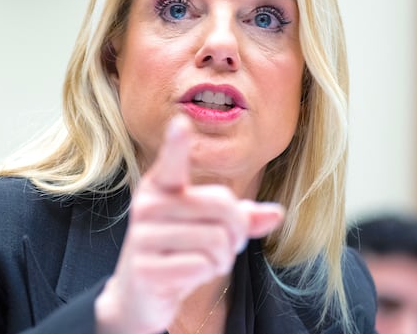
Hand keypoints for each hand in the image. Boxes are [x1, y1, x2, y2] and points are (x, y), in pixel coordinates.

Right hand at [95, 115, 284, 333]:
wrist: (139, 294)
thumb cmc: (180, 250)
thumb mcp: (210, 227)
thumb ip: (242, 218)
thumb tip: (277, 214)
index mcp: (162, 186)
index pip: (172, 161)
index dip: (177, 143)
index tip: (180, 123)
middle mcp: (148, 205)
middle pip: (223, 206)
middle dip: (237, 231)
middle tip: (228, 244)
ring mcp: (142, 236)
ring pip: (217, 240)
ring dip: (223, 258)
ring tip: (204, 261)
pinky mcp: (145, 268)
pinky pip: (202, 266)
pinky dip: (207, 274)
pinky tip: (188, 276)